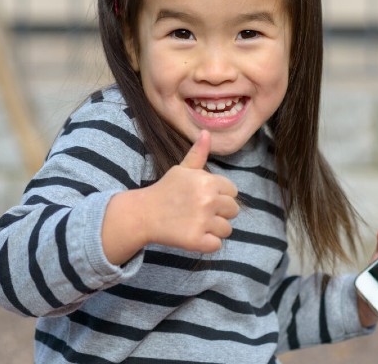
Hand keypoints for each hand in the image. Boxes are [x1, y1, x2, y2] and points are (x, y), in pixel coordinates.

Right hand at [140, 130, 239, 252]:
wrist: (144, 214)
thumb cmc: (166, 190)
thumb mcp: (182, 169)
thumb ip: (198, 153)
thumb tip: (206, 133)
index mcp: (207, 181)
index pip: (233, 192)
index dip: (220, 195)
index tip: (203, 198)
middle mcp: (208, 200)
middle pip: (234, 211)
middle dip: (220, 212)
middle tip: (199, 211)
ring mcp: (202, 221)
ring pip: (227, 229)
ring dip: (214, 229)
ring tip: (196, 223)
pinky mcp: (196, 241)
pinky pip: (217, 245)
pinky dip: (207, 243)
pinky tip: (193, 235)